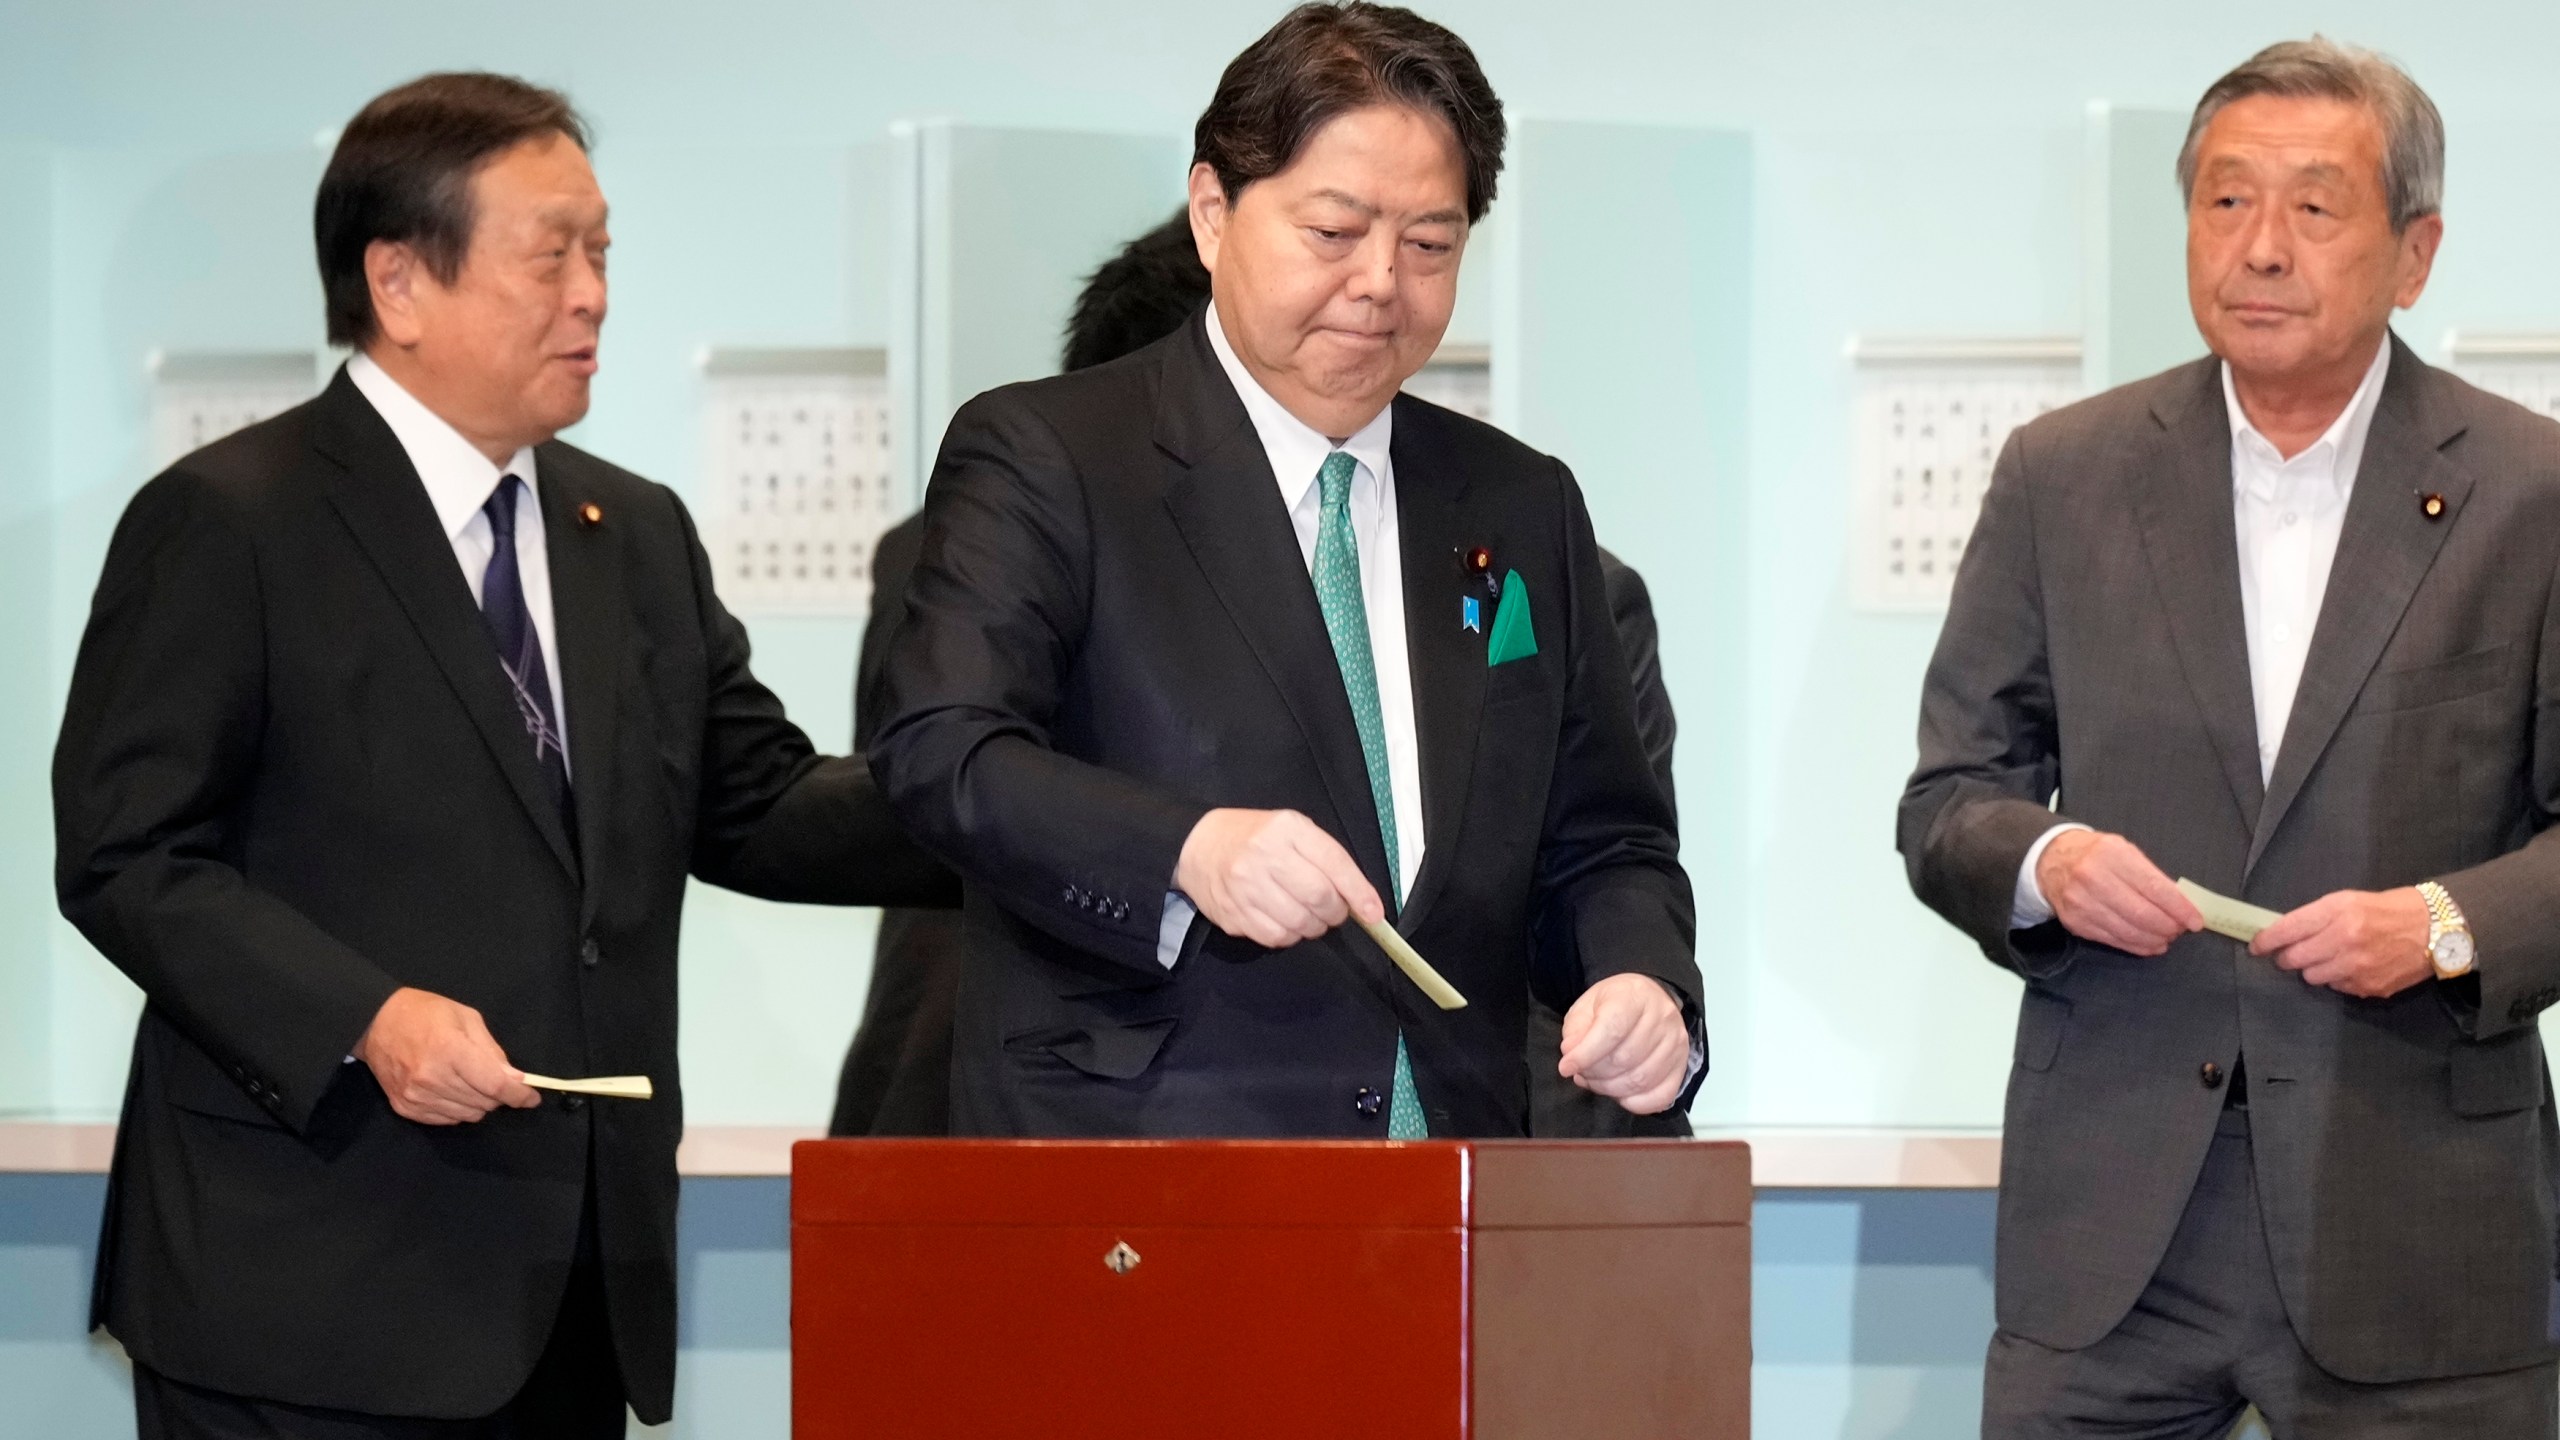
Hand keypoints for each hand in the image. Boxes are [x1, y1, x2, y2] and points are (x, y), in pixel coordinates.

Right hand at [352, 987, 540, 1124]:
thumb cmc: (426, 1014)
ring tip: (470, 1081)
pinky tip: (452, 1090)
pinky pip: (447, 1120)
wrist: (376, 1023)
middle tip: (493, 1078)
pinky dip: (458, 1109)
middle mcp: (432, 1078)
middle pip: (484, 1103)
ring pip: (468, 1115)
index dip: (519, 1095)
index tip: (532, 1098)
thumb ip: (492, 1051)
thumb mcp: (467, 1019)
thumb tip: (515, 1079)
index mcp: (450, 1051)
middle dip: (498, 1094)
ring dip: (478, 1103)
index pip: (494, 1086)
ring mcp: (416, 1096)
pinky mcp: (405, 1108)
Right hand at [1174, 808, 1383, 948]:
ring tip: (1308, 914)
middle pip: (1319, 897)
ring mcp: (1246, 887)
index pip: (1333, 863)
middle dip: (1335, 911)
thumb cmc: (1253, 837)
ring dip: (1314, 926)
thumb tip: (1360, 900)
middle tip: (1332, 909)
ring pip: (1300, 923)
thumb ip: (1325, 858)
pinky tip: (1285, 920)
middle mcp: (1265, 856)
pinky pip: (1276, 938)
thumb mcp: (1291, 830)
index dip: (1358, 892)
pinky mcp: (1234, 914)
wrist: (1196, 846)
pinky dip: (1290, 935)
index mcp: (1286, 829)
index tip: (1374, 914)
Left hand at [1558, 973, 1688, 1114]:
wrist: (1649, 999)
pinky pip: (1661, 1096)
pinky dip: (1636, 1103)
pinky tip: (1620, 1094)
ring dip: (1610, 1089)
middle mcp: (1661, 1018)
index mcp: (1634, 996)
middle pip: (1624, 1059)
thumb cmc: (1615, 1004)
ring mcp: (1676, 1043)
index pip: (1612, 1030)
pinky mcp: (1682, 1065)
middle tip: (1582, 1073)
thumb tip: (1572, 1054)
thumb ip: (1576, 1030)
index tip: (1566, 1067)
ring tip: (1597, 1081)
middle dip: (1595, 1073)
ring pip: (1640, 1080)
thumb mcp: (1587, 1006)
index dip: (1586, 1054)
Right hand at [2037, 829, 2202, 955]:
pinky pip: (2114, 940)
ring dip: (2155, 939)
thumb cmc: (2097, 855)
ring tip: (2166, 937)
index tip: (2195, 921)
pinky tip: (2149, 944)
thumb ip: (2151, 876)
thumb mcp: (2125, 851)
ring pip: (2129, 931)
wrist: (2052, 860)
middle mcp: (2094, 878)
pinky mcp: (2076, 923)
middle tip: (2180, 930)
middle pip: (2142, 914)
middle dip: (2169, 927)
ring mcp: (2082, 903)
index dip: (2179, 908)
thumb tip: (2181, 906)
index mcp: (2112, 855)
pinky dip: (2137, 946)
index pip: (2155, 888)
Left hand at [2251, 887, 2432, 998]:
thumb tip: (2284, 933)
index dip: (2265, 940)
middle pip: (2294, 959)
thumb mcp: (2349, 900)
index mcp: (2337, 913)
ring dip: (2313, 968)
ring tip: (2329, 957)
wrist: (2436, 929)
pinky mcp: (2369, 987)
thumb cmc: (2389, 909)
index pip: (2287, 930)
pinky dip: (2338, 978)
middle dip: (2287, 957)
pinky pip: (2337, 987)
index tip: (2256, 945)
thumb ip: (2316, 916)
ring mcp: (2357, 968)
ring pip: (2312, 977)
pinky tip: (2352, 966)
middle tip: (2292, 953)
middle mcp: (2344, 941)